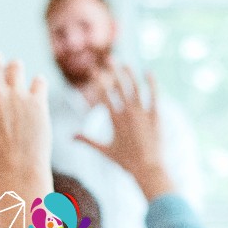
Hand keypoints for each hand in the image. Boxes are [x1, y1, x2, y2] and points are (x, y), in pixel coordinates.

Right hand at [75, 66, 173, 199]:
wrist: (148, 168)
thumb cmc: (125, 162)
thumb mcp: (105, 151)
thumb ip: (87, 141)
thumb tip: (71, 136)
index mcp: (115, 120)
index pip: (104, 95)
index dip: (98, 81)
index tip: (93, 70)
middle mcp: (128, 113)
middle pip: (119, 87)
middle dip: (113, 71)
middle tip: (108, 58)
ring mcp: (143, 113)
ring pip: (136, 88)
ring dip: (129, 74)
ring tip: (125, 63)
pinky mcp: (156, 116)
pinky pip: (154, 95)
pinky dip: (151, 83)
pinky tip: (148, 72)